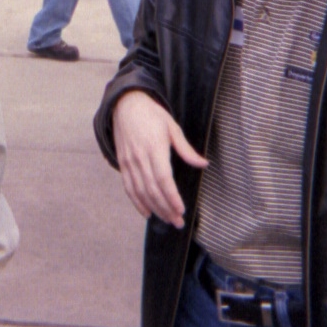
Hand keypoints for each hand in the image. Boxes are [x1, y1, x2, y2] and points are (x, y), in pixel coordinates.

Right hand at [112, 91, 206, 227]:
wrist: (125, 104)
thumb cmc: (151, 114)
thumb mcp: (172, 127)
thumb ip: (186, 149)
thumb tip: (203, 163)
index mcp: (154, 147)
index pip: (163, 178)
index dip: (171, 196)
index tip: (181, 209)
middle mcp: (140, 157)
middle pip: (152, 189)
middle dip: (165, 208)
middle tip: (178, 221)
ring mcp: (129, 161)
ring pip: (140, 191)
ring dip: (154, 208)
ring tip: (167, 220)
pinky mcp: (122, 163)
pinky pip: (129, 187)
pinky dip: (137, 202)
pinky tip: (146, 212)